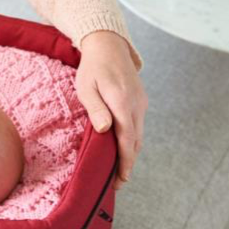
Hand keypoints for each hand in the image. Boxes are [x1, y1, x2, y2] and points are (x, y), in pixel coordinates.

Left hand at [75, 31, 147, 191]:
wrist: (109, 45)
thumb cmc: (93, 67)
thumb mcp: (87, 87)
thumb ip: (96, 108)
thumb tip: (105, 130)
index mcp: (122, 102)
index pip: (127, 140)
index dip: (125, 162)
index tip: (120, 180)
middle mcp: (136, 104)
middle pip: (136, 142)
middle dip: (128, 164)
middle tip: (117, 182)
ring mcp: (141, 102)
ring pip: (139, 135)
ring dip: (131, 153)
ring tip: (119, 170)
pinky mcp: (141, 100)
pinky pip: (139, 125)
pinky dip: (133, 140)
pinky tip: (122, 148)